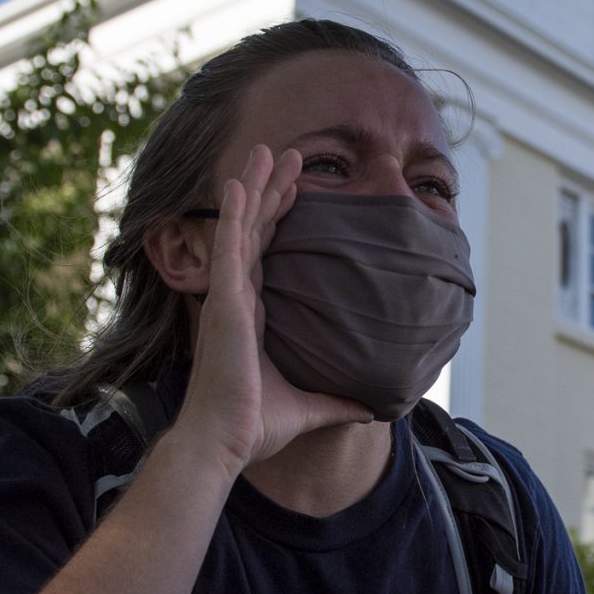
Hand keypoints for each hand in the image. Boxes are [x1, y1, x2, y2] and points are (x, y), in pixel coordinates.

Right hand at [175, 143, 372, 471]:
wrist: (224, 443)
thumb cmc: (254, 427)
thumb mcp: (309, 408)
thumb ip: (338, 403)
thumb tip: (372, 409)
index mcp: (253, 315)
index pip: (268, 253)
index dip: (280, 218)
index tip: (298, 187)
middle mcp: (238, 300)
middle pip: (257, 230)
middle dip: (272, 190)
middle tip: (288, 153)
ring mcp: (228, 297)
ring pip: (242, 228)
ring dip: (254, 187)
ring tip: (266, 150)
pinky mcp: (222, 303)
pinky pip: (229, 249)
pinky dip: (233, 214)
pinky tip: (239, 183)